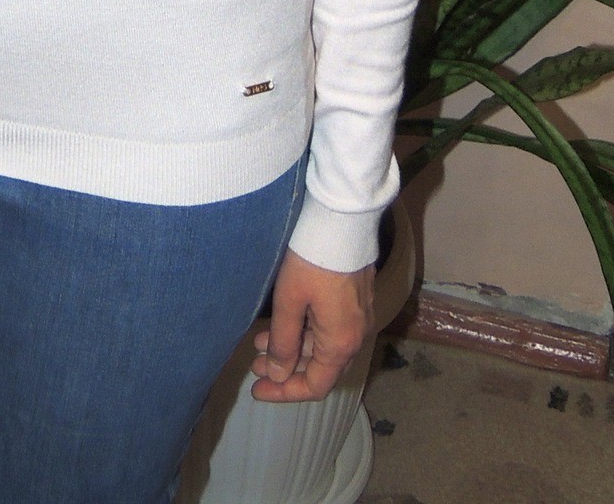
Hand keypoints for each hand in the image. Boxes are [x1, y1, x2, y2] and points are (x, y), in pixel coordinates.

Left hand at [249, 251, 374, 402]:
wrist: (343, 220)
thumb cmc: (313, 261)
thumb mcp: (290, 302)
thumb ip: (283, 343)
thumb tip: (278, 375)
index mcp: (341, 343)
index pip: (315, 385)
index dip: (285, 392)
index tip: (258, 390)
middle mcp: (355, 336)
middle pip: (320, 368)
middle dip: (286, 369)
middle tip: (255, 364)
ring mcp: (357, 317)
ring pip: (322, 346)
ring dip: (292, 347)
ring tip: (261, 342)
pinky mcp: (354, 299)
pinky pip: (329, 328)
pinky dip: (304, 332)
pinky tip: (283, 322)